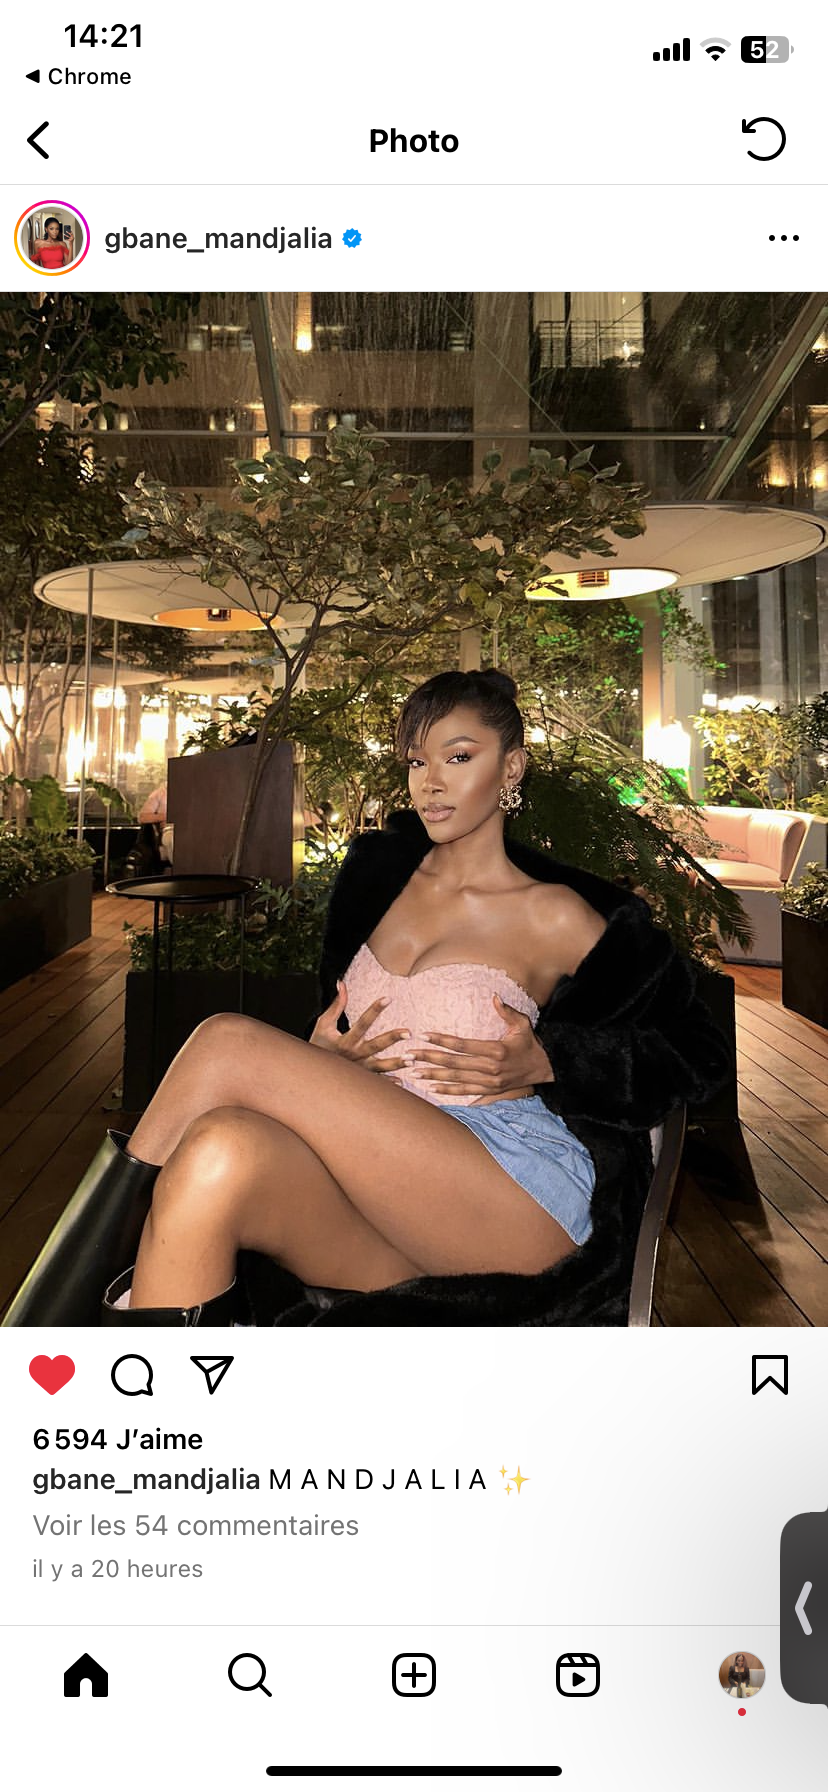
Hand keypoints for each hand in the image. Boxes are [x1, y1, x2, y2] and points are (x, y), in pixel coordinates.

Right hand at [309, 980, 412, 1075]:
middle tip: (408, 1032)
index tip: (388, 998)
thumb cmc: (317, 1045)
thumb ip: (336, 1005)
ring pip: (380, 1068)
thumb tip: (342, 983)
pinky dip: (389, 1084)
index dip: (375, 1009)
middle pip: (375, 1046)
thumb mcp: (324, 1024)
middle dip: (391, 1039)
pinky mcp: (361, 1081)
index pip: (362, 1022)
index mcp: (345, 1041)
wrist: (310, 1074)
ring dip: (396, 1064)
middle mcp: (354, 1056)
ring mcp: (359, 1070)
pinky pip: (377, 1084)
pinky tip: (402, 1083)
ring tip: (411, 1060)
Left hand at [407, 994, 554, 1097]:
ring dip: (433, 1076)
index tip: (424, 1035)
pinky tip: (431, 1089)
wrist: (545, 1069)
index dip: (442, 1040)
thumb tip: (494, 996)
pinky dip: (447, 1091)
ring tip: (414, 1072)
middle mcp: (491, 1068)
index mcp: (496, 1050)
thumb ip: (507, 1011)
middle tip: (409, 1055)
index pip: (463, 1045)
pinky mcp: (490, 1091)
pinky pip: (465, 1092)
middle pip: (455, 1063)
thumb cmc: (530, 1044)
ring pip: (456, 1079)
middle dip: (430, 1059)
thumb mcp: (523, 1024)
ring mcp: (490, 1082)